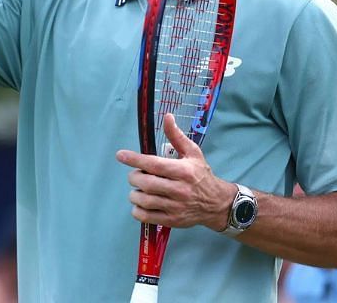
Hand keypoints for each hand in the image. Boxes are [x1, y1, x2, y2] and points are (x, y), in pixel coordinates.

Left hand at [115, 113, 233, 229]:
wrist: (216, 203)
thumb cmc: (201, 175)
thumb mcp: (193, 153)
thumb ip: (177, 136)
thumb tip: (167, 117)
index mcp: (183, 170)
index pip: (154, 164)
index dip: (134, 159)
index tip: (121, 155)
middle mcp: (179, 189)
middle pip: (145, 183)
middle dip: (135, 177)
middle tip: (137, 176)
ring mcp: (175, 206)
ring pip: (143, 200)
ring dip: (135, 194)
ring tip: (140, 189)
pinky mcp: (171, 220)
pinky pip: (145, 216)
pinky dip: (137, 210)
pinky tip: (142, 203)